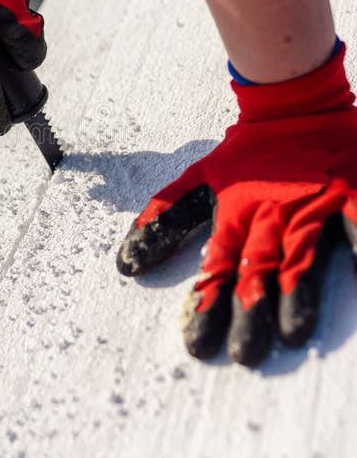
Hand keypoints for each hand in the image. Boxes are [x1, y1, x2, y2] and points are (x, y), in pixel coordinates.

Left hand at [117, 44, 356, 365]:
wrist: (293, 102)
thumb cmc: (247, 152)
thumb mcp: (200, 180)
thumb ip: (165, 218)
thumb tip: (124, 265)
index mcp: (236, 212)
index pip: (217, 265)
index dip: (208, 305)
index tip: (199, 346)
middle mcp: (272, 212)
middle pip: (257, 267)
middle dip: (249, 312)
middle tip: (245, 354)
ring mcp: (312, 203)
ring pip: (301, 252)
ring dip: (296, 294)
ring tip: (292, 332)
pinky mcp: (351, 190)